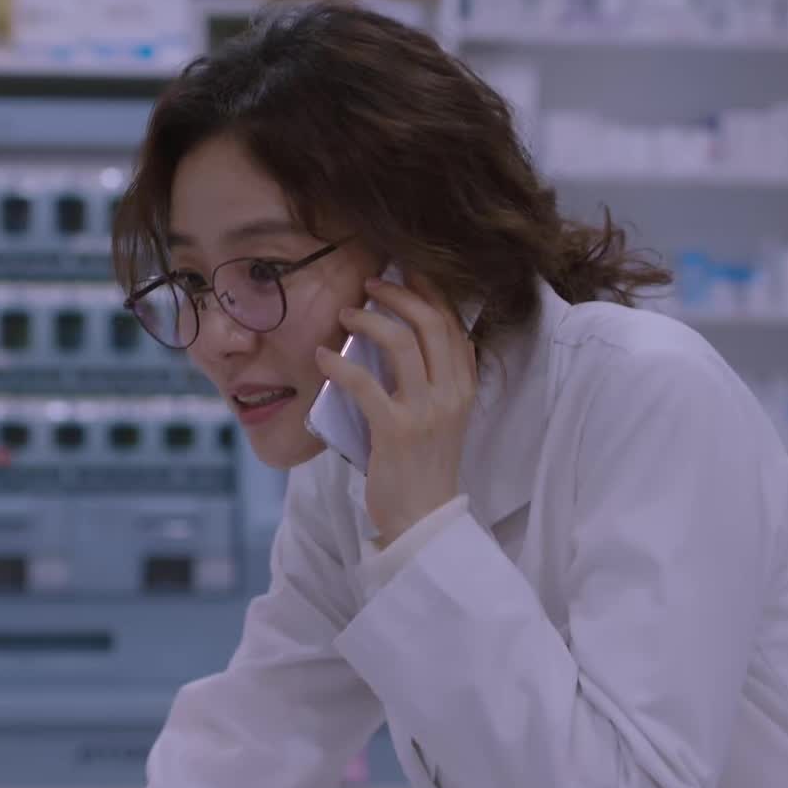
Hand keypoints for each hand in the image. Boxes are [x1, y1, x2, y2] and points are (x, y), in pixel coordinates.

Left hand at [316, 271, 477, 545]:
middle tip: (369, 283)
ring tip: (346, 313)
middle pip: (430, 322)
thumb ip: (436, 377)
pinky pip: (365, 383)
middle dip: (398, 293)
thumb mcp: (443, 416)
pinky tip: (323, 357)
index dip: (428, 289)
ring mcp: (425, 411)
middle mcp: (451, 393)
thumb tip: (409, 335)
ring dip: (369, 320)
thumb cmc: (424, 464)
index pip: (452, 322)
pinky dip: (339, 364)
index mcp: (464, 386)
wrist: (423, 518)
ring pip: (402, 343)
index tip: (404, 269)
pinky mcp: (395, 431)